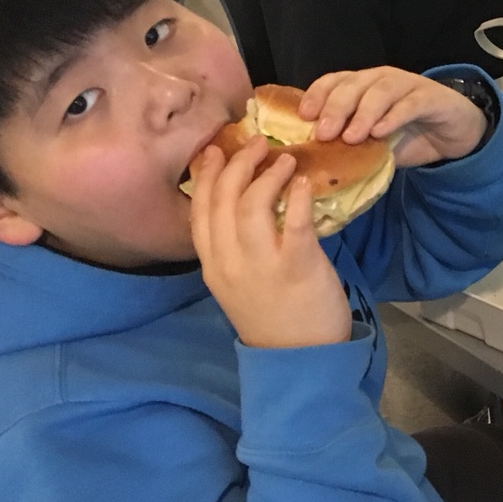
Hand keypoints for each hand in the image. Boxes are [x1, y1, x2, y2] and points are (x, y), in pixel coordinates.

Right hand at [189, 137, 349, 349]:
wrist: (300, 357)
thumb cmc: (273, 314)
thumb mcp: (239, 282)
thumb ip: (235, 246)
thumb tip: (242, 201)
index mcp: (212, 265)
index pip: (199, 211)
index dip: (205, 176)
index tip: (215, 149)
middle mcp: (229, 263)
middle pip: (222, 201)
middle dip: (237, 165)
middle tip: (257, 143)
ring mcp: (261, 266)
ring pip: (251, 206)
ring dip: (267, 175)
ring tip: (285, 158)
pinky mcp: (297, 267)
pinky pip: (295, 224)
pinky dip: (297, 197)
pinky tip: (303, 182)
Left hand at [298, 67, 487, 168]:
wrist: (454, 135)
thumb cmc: (408, 136)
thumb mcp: (374, 143)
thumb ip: (351, 147)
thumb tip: (317, 165)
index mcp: (364, 86)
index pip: (335, 80)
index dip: (317, 94)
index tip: (305, 116)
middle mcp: (383, 79)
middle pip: (354, 84)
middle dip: (336, 107)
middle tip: (325, 133)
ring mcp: (409, 85)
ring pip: (380, 91)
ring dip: (363, 113)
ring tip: (351, 137)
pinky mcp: (431, 98)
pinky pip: (410, 104)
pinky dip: (393, 117)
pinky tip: (381, 133)